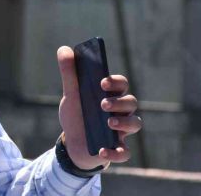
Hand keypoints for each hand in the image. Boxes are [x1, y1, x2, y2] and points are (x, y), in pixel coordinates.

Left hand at [57, 46, 142, 169]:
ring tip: (108, 123)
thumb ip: (69, 74)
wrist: (73, 142)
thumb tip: (64, 49)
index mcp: (111, 95)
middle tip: (102, 104)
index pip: (121, 84)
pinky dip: (116, 152)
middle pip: (131, 102)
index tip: (102, 82)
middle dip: (119, 102)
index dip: (115, 82)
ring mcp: (122, 130)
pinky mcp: (117, 148)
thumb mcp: (71, 94)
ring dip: (124, 123)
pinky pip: (125, 152)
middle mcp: (121, 111)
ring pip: (136, 124)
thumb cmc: (77, 114)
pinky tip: (102, 150)